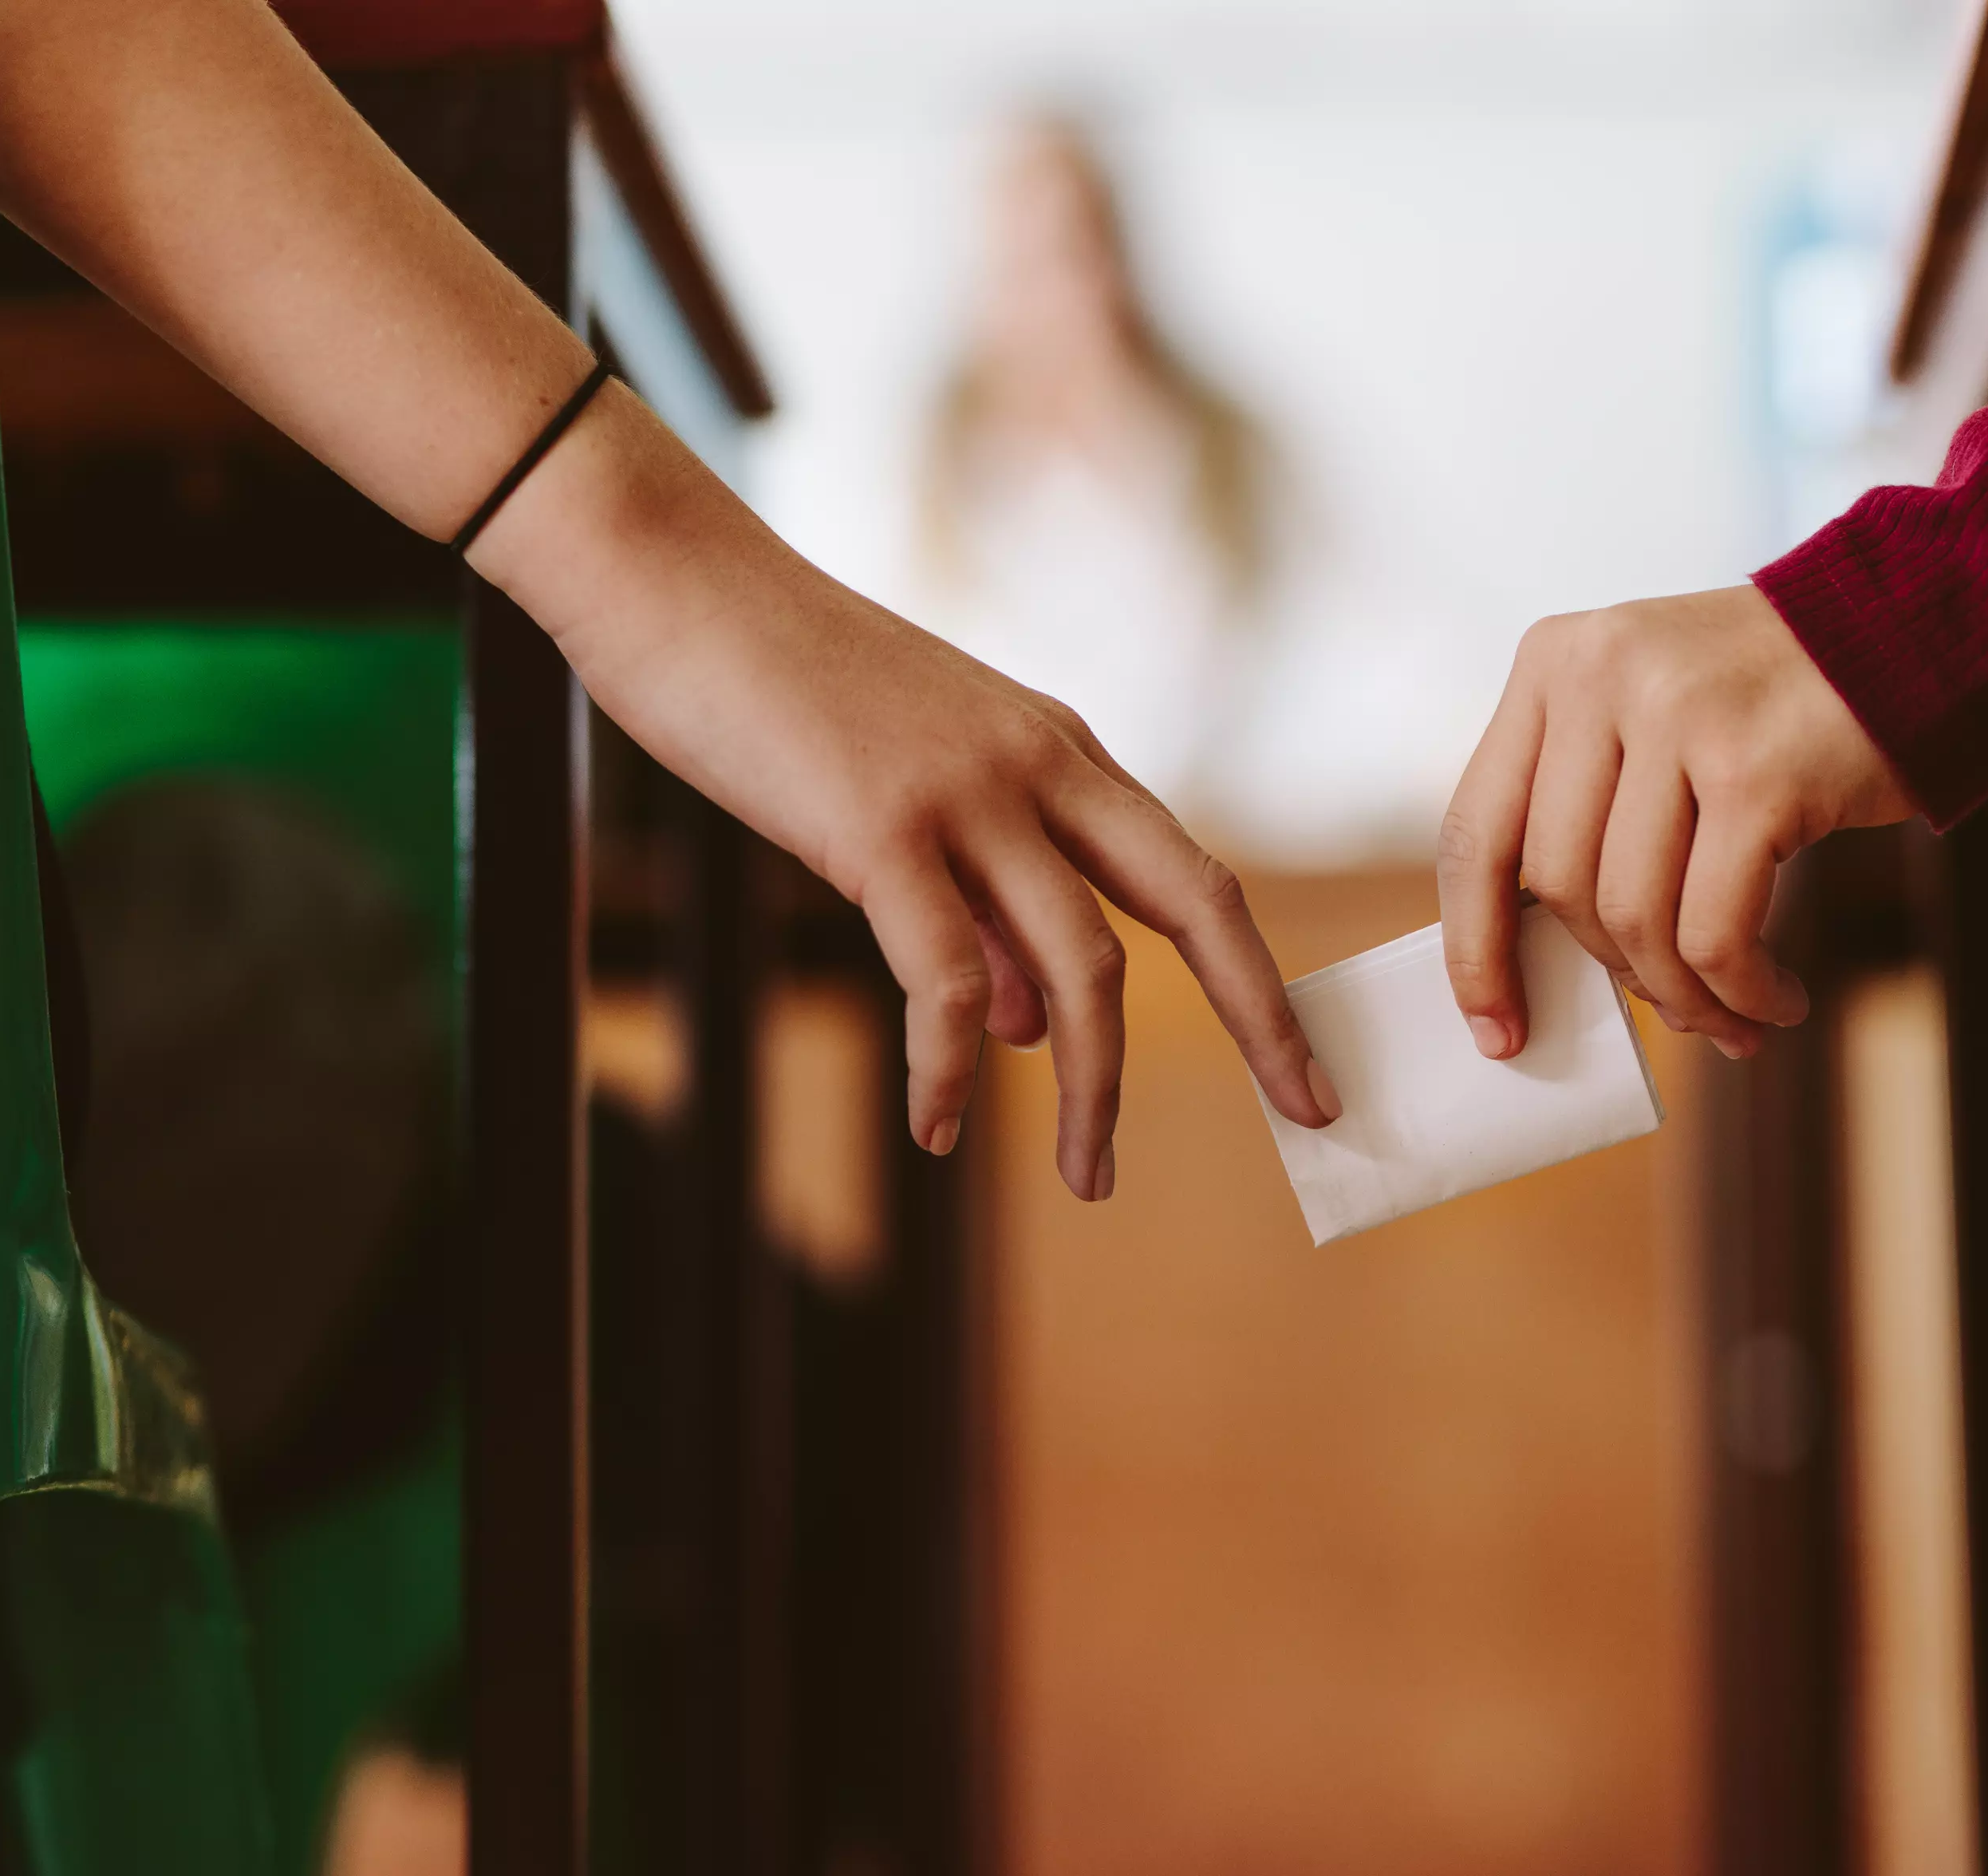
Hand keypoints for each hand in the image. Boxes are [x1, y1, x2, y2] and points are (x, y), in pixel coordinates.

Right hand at [475, 386, 1339, 1202]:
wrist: (676, 584)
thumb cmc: (779, 691)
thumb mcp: (914, 796)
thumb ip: (990, 909)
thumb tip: (1044, 1027)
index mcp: (1062, 753)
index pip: (1195, 876)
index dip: (1260, 975)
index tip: (1305, 1062)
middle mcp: (1043, 765)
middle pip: (1198, 904)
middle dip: (1264, 1018)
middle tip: (1311, 1114)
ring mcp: (970, 793)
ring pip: (1085, 965)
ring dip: (1096, 1090)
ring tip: (1094, 1179)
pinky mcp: (883, 828)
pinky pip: (951, 979)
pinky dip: (954, 1069)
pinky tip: (940, 1130)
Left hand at [1437, 584, 1909, 1061]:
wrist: (1925, 626)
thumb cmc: (1778, 703)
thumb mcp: (1651, 713)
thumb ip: (1588, 806)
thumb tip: (1542, 963)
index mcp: (1554, 664)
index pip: (1477, 830)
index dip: (1475, 948)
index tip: (1495, 1028)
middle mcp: (1601, 676)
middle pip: (1557, 885)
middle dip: (1614, 970)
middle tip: (1674, 1004)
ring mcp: (1678, 717)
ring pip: (1634, 918)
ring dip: (1685, 994)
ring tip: (1734, 1015)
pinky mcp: (1756, 771)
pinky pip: (1716, 931)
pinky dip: (1740, 990)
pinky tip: (1776, 1000)